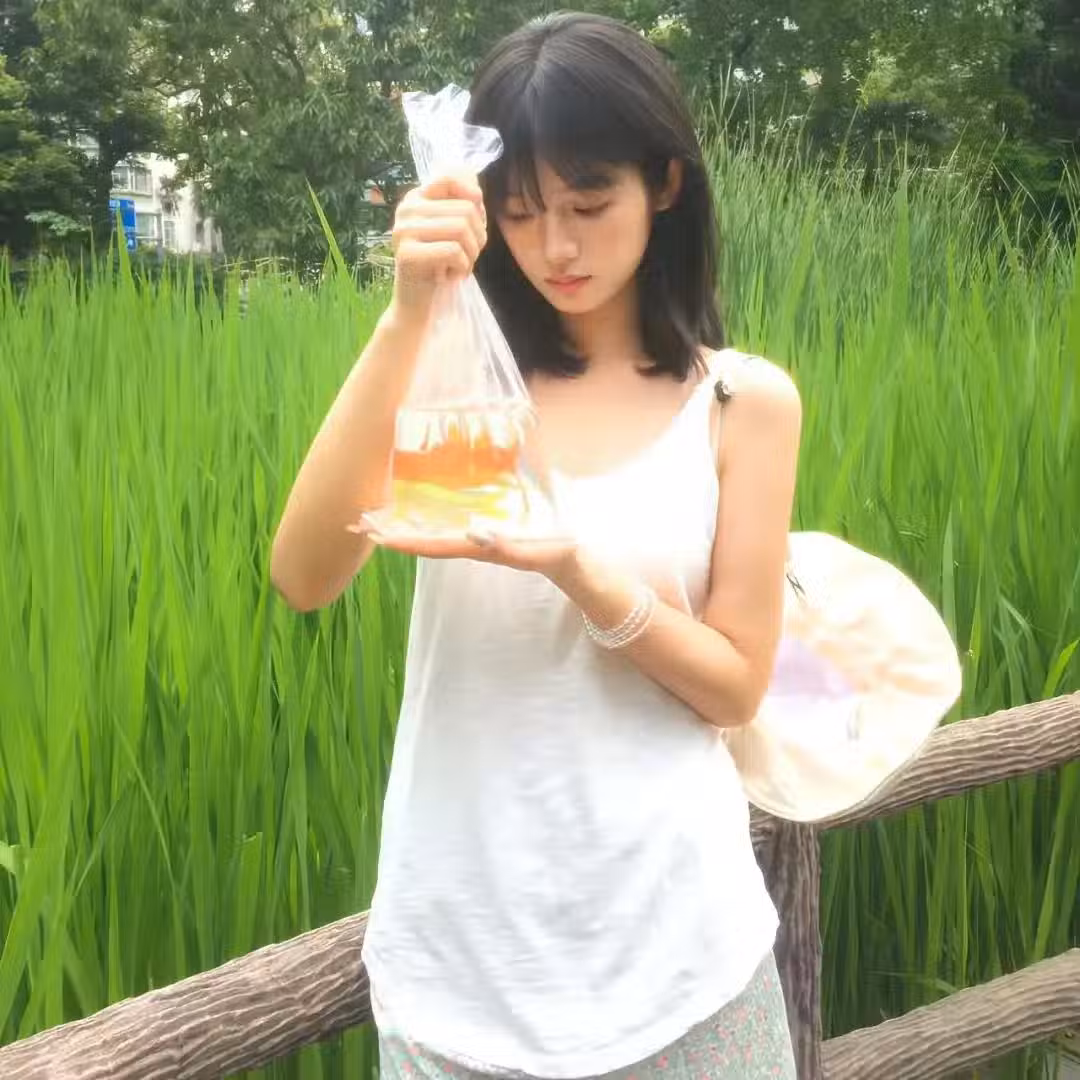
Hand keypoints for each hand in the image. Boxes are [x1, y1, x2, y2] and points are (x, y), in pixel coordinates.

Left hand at [357, 516, 580, 582]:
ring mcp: (477, 540)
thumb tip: (474, 534)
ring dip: (405, 527)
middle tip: (359, 524)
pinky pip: (449, 527)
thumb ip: (507, 545)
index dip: (404, 540)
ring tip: (376, 518)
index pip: (433, 545)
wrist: (573, 561)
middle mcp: (471, 544)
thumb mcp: (535, 550)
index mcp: (478, 547)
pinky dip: (427, 520)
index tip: (376, 534)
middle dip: (393, 533)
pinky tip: (417, 511)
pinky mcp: (486, 533)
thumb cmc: (556, 553)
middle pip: (425, 541)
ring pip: (433, 534)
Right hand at [389, 171, 487, 324]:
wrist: (415, 303)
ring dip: (472, 253)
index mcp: (416, 198)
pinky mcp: (408, 254)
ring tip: (461, 265)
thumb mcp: (450, 230)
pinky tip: (451, 275)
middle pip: (465, 209)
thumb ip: (461, 204)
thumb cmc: (438, 266)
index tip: (477, 218)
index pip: (450, 177)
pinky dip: (462, 267)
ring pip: (461, 228)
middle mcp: (406, 209)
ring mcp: (404, 231)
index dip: (473, 196)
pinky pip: (453, 251)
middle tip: (469, 255)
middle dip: (478, 236)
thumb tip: (475, 182)